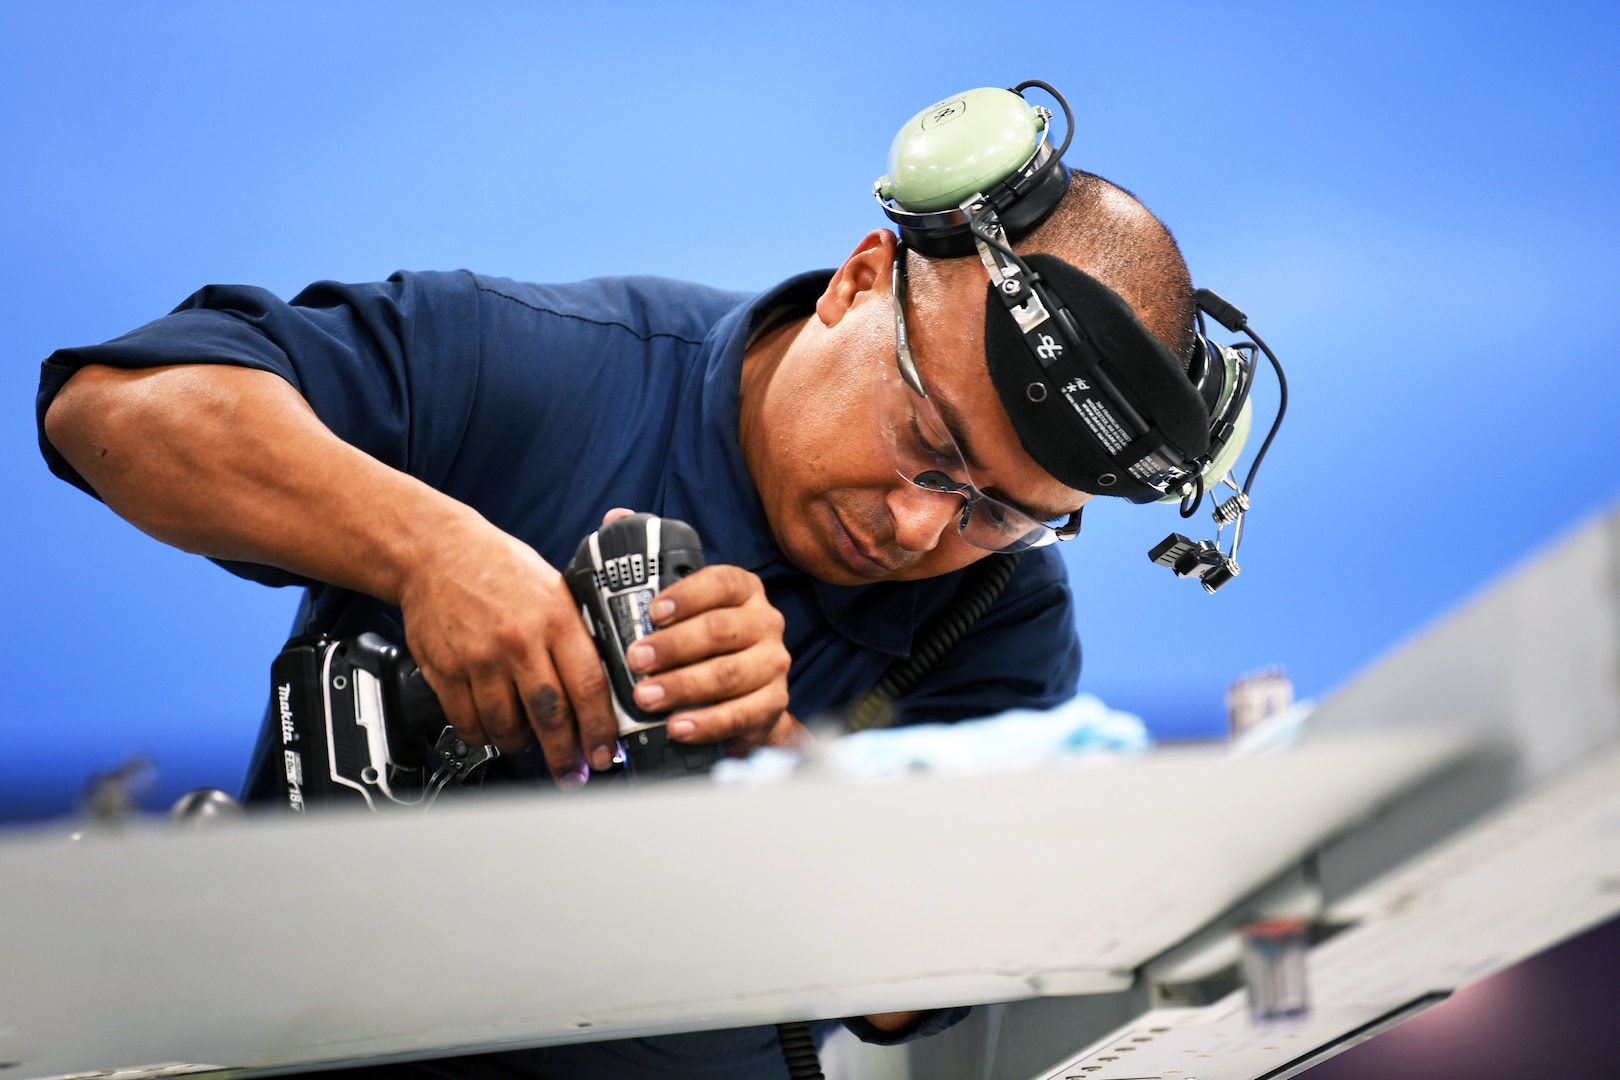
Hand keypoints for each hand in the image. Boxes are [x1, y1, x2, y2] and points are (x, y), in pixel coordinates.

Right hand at [395, 513, 616, 789]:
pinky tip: (493, 730)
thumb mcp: (555, 589)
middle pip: (550, 716)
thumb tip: (603, 686)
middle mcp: (520, 641)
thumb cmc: (499, 568)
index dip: (599, 729)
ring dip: (522, 745)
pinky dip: (485, 736)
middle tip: (572, 774)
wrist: (436, 551)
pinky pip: (469, 722)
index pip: (588, 686)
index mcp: (556, 619)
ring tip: (530, 744)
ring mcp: (481, 658)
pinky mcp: (447, 670)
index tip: (605, 754)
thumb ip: (576, 635)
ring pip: (508, 726)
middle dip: (566, 755)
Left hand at [608, 516, 794, 755]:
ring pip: (728, 673)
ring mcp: (772, 663)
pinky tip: (678, 727)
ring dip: (683, 687)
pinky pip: (742, 714)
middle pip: (720, 631)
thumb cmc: (702, 642)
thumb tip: (615, 518)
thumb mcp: (680, 602)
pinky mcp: (773, 702)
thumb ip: (648, 563)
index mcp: (743, 590)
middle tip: (635, 660)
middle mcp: (765, 622)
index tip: (652, 611)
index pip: (720, 582)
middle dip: (673, 647)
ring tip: (646, 697)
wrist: (742, 695)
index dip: (687, 595)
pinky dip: (708, 723)